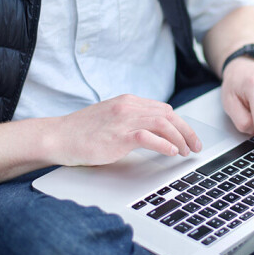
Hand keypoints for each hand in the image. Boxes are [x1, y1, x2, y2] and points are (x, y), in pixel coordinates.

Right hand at [53, 95, 201, 165]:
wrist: (58, 136)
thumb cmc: (83, 132)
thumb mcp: (112, 119)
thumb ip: (132, 121)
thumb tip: (156, 133)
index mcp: (128, 102)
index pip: (164, 109)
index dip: (180, 124)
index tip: (189, 138)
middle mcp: (128, 107)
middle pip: (168, 115)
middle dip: (186, 132)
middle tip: (195, 147)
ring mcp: (123, 120)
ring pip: (163, 123)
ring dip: (179, 139)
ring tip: (185, 152)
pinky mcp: (117, 135)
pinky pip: (147, 137)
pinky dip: (164, 144)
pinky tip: (171, 152)